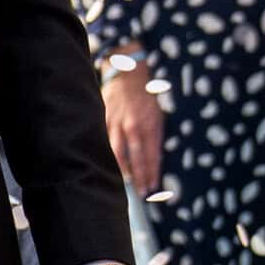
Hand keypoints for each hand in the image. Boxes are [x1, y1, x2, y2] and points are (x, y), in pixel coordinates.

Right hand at [100, 61, 162, 193]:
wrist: (127, 73)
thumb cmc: (147, 93)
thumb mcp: (159, 112)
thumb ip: (156, 134)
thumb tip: (156, 156)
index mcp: (150, 123)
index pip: (152, 154)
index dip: (152, 172)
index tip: (153, 186)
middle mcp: (133, 125)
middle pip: (136, 157)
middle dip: (139, 176)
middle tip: (141, 192)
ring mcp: (117, 123)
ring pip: (118, 151)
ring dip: (122, 169)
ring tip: (125, 182)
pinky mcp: (105, 119)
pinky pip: (105, 140)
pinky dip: (107, 154)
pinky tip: (107, 164)